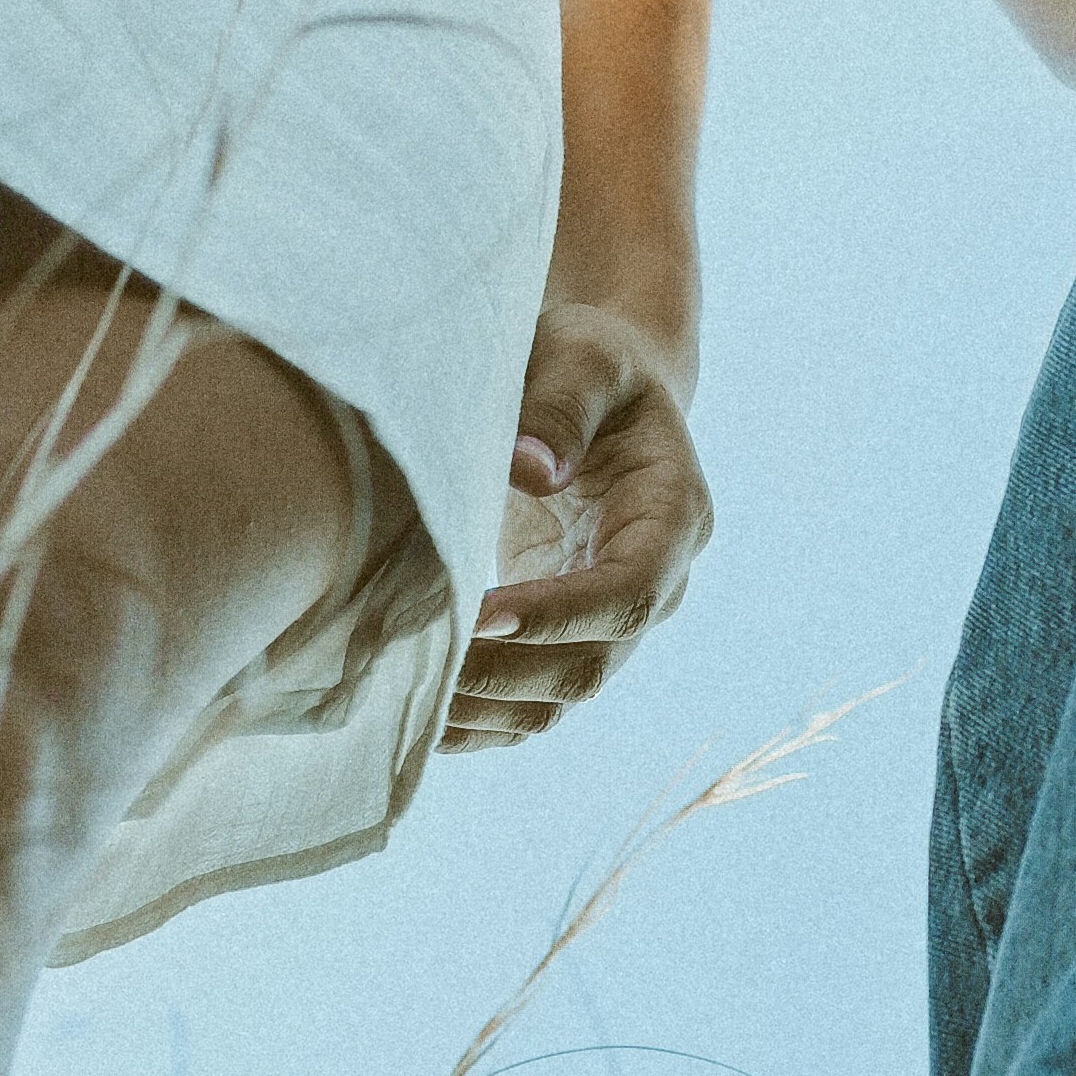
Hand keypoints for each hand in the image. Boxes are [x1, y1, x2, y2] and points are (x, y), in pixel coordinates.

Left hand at [444, 279, 714, 750]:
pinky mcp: (568, 637)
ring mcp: (612, 621)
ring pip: (559, 696)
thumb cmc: (584, 362)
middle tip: (418, 659)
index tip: (485, 611)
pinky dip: (478, 720)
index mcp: (673, 515)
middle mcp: (655, 582)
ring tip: (402, 693)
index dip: (563, 613)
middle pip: (594, 661)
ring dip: (485, 707)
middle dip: (507, 670)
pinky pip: (532, 703)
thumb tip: (532, 471)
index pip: (631, 589)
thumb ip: (559, 403)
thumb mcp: (579, 356)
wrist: (594, 390)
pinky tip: (415, 713)